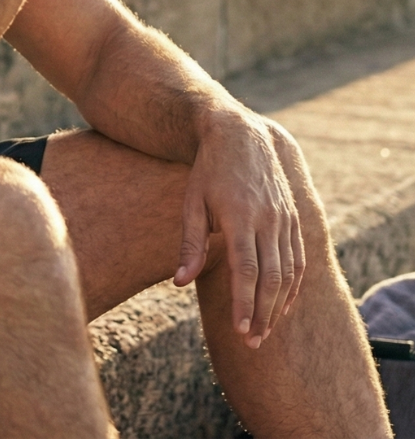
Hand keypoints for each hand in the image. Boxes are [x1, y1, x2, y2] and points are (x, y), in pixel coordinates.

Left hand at [173, 112, 305, 348]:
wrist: (241, 137)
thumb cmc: (208, 172)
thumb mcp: (192, 202)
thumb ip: (189, 243)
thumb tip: (178, 282)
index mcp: (240, 216)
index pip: (246, 270)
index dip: (245, 303)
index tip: (241, 331)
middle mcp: (268, 220)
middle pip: (271, 277)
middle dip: (263, 314)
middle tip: (253, 343)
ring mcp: (285, 219)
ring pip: (289, 272)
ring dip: (279, 306)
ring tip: (265, 332)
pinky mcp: (294, 218)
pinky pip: (299, 259)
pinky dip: (294, 286)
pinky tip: (283, 306)